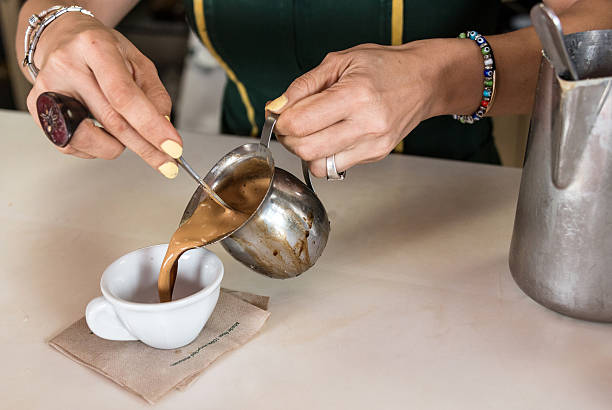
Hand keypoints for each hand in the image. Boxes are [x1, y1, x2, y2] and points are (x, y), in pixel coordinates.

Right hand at [26, 12, 182, 177]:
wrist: (63, 40)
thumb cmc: (102, 51)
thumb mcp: (138, 62)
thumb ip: (154, 95)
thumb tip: (163, 127)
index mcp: (95, 47)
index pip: (125, 95)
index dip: (151, 125)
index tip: (172, 146)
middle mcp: (66, 65)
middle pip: (111, 121)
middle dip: (146, 147)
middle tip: (167, 162)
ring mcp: (47, 88)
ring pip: (90, 139)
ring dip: (118, 147)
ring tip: (127, 133)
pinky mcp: (36, 108)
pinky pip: (74, 145)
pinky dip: (97, 146)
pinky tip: (102, 130)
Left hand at [268, 40, 481, 177]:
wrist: (425, 80)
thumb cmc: (384, 66)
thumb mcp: (340, 61)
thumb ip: (304, 86)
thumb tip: (276, 107)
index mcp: (354, 95)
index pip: (301, 123)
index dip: (281, 121)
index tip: (278, 114)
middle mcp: (366, 124)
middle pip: (306, 149)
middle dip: (288, 139)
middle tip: (290, 124)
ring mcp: (372, 144)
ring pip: (318, 166)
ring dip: (304, 151)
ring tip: (310, 132)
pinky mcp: (376, 156)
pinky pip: (335, 167)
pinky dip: (323, 156)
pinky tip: (330, 137)